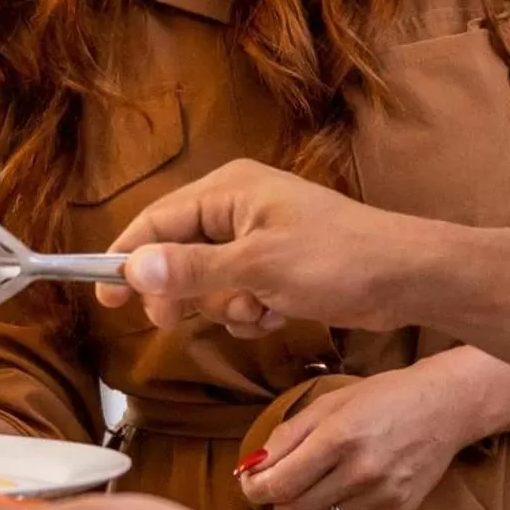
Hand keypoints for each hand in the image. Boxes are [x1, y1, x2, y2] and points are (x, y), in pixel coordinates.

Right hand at [100, 160, 435, 337]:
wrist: (404, 278)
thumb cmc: (336, 260)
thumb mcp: (256, 268)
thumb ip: (192, 271)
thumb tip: (134, 268)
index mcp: (229, 190)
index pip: (157, 221)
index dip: (128, 258)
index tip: (105, 296)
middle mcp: (240, 208)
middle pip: (178, 255)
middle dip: (185, 292)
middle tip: (177, 319)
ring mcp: (260, 238)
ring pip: (208, 283)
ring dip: (227, 306)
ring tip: (260, 307)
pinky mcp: (279, 267)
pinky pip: (239, 295)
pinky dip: (251, 311)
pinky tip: (277, 314)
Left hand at [240, 365, 472, 509]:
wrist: (443, 407)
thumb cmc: (381, 398)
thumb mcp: (329, 403)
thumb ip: (287, 436)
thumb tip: (251, 468)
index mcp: (338, 438)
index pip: (277, 485)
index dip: (254, 488)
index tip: (250, 482)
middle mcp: (360, 471)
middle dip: (279, 499)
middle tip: (286, 480)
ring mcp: (381, 495)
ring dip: (307, 509)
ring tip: (320, 482)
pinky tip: (344, 493)